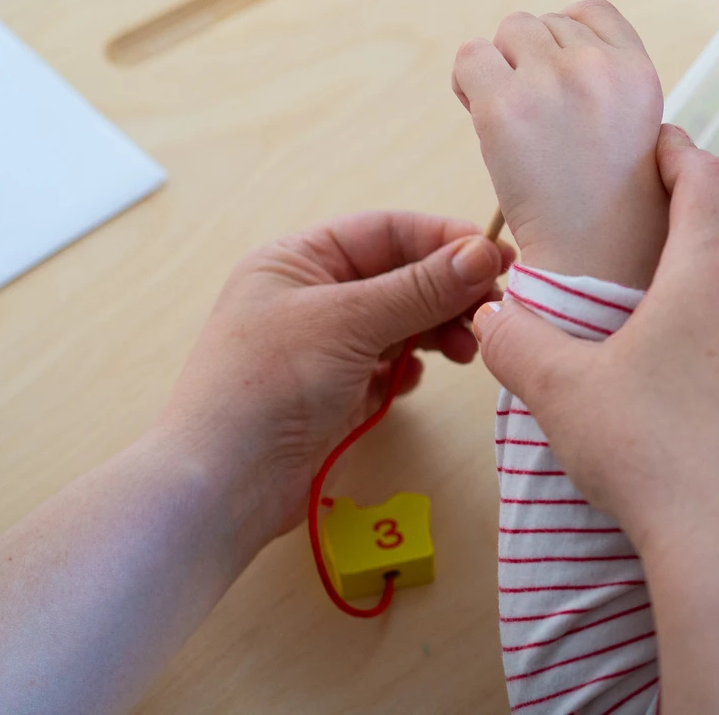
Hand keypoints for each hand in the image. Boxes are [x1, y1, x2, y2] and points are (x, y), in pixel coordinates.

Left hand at [152, 212, 509, 567]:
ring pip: (398, 323)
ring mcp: (322, 348)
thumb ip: (419, 288)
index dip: (444, 241)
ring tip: (463, 352)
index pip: (386, 232)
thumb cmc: (268, 385)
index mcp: (298, 260)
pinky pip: (387, 367)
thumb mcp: (347, 322)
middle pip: (399, 277)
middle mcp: (310, 297)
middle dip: (446, 292)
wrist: (221, 487)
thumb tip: (482, 253)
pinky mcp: (333, 394)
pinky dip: (407, 369)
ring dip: (435, 331)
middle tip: (491, 313)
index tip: (498, 260)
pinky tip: (411, 380)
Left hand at [452, 0, 667, 287]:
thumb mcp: (637, 129)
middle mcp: (597, 66)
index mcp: (639, 70)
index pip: (592, 10)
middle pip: (542, 23)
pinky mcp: (505, 106)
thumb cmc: (613, 207)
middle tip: (531, 115)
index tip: (557, 81)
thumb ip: (605, 83)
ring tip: (509, 117)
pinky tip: (483, 118)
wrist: (595, 260)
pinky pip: (470, 57)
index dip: (567, 39)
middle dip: (530, 60)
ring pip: (507, 32)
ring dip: (500, 68)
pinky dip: (468, 83)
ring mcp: (550, 81)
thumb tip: (553, 49)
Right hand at [472, 125, 718, 560]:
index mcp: (712, 273)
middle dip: (683, 250)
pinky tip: (698, 414)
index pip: (708, 179)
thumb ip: (518, 342)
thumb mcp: (561, 393)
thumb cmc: (650, 454)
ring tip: (660, 351)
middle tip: (638, 265)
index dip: (680, 154)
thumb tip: (489, 316)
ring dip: (710, 316)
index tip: (656, 149)